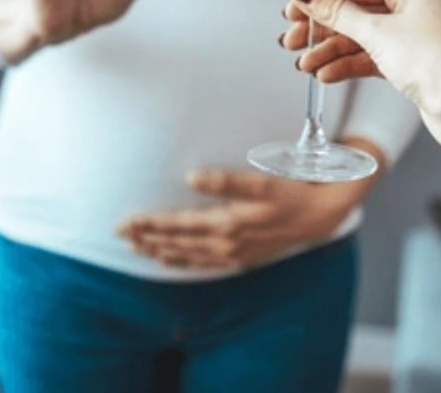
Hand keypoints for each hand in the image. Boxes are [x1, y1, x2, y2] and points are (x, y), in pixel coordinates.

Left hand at [117, 164, 373, 270]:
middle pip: (178, 242)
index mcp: (228, 223)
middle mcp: (228, 243)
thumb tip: (192, 176)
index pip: (179, 225)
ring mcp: (233, 253)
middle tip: (119, 232)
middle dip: (147, 238)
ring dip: (159, 250)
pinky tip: (167, 259)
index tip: (126, 221)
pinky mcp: (240, 257)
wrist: (321, 214)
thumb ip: (226, 180)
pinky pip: (204, 264)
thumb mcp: (262, 180)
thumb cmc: (290, 190)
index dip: (151, 224)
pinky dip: (182, 262)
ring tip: (135, 246)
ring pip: (187, 255)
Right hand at [281, 0, 440, 153]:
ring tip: (304, 63)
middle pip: (355, 11)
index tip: (294, 7)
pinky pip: (371, 57)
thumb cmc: (440, 64)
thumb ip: (336, 13)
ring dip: (331, 51)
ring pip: (361, 37)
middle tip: (292, 38)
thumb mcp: (376, 33)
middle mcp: (416, 6)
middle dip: (322, 29)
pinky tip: (326, 73)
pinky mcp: (411, 62)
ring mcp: (414, 35)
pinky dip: (348, 65)